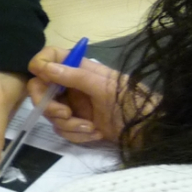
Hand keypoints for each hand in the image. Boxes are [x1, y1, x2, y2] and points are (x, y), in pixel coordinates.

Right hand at [26, 47, 156, 143]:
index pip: (51, 57)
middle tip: (64, 115)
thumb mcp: (105, 87)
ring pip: (51, 114)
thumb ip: (75, 76)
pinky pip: (63, 130)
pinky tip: (96, 134)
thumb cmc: (132, 103)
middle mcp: (73, 84)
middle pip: (42, 89)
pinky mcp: (78, 125)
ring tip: (91, 129)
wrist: (151, 132)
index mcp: (80, 68)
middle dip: (49, 105)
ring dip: (69, 125)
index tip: (41, 77)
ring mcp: (74, 105)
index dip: (40, 64)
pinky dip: (77, 135)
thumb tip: (43, 67)